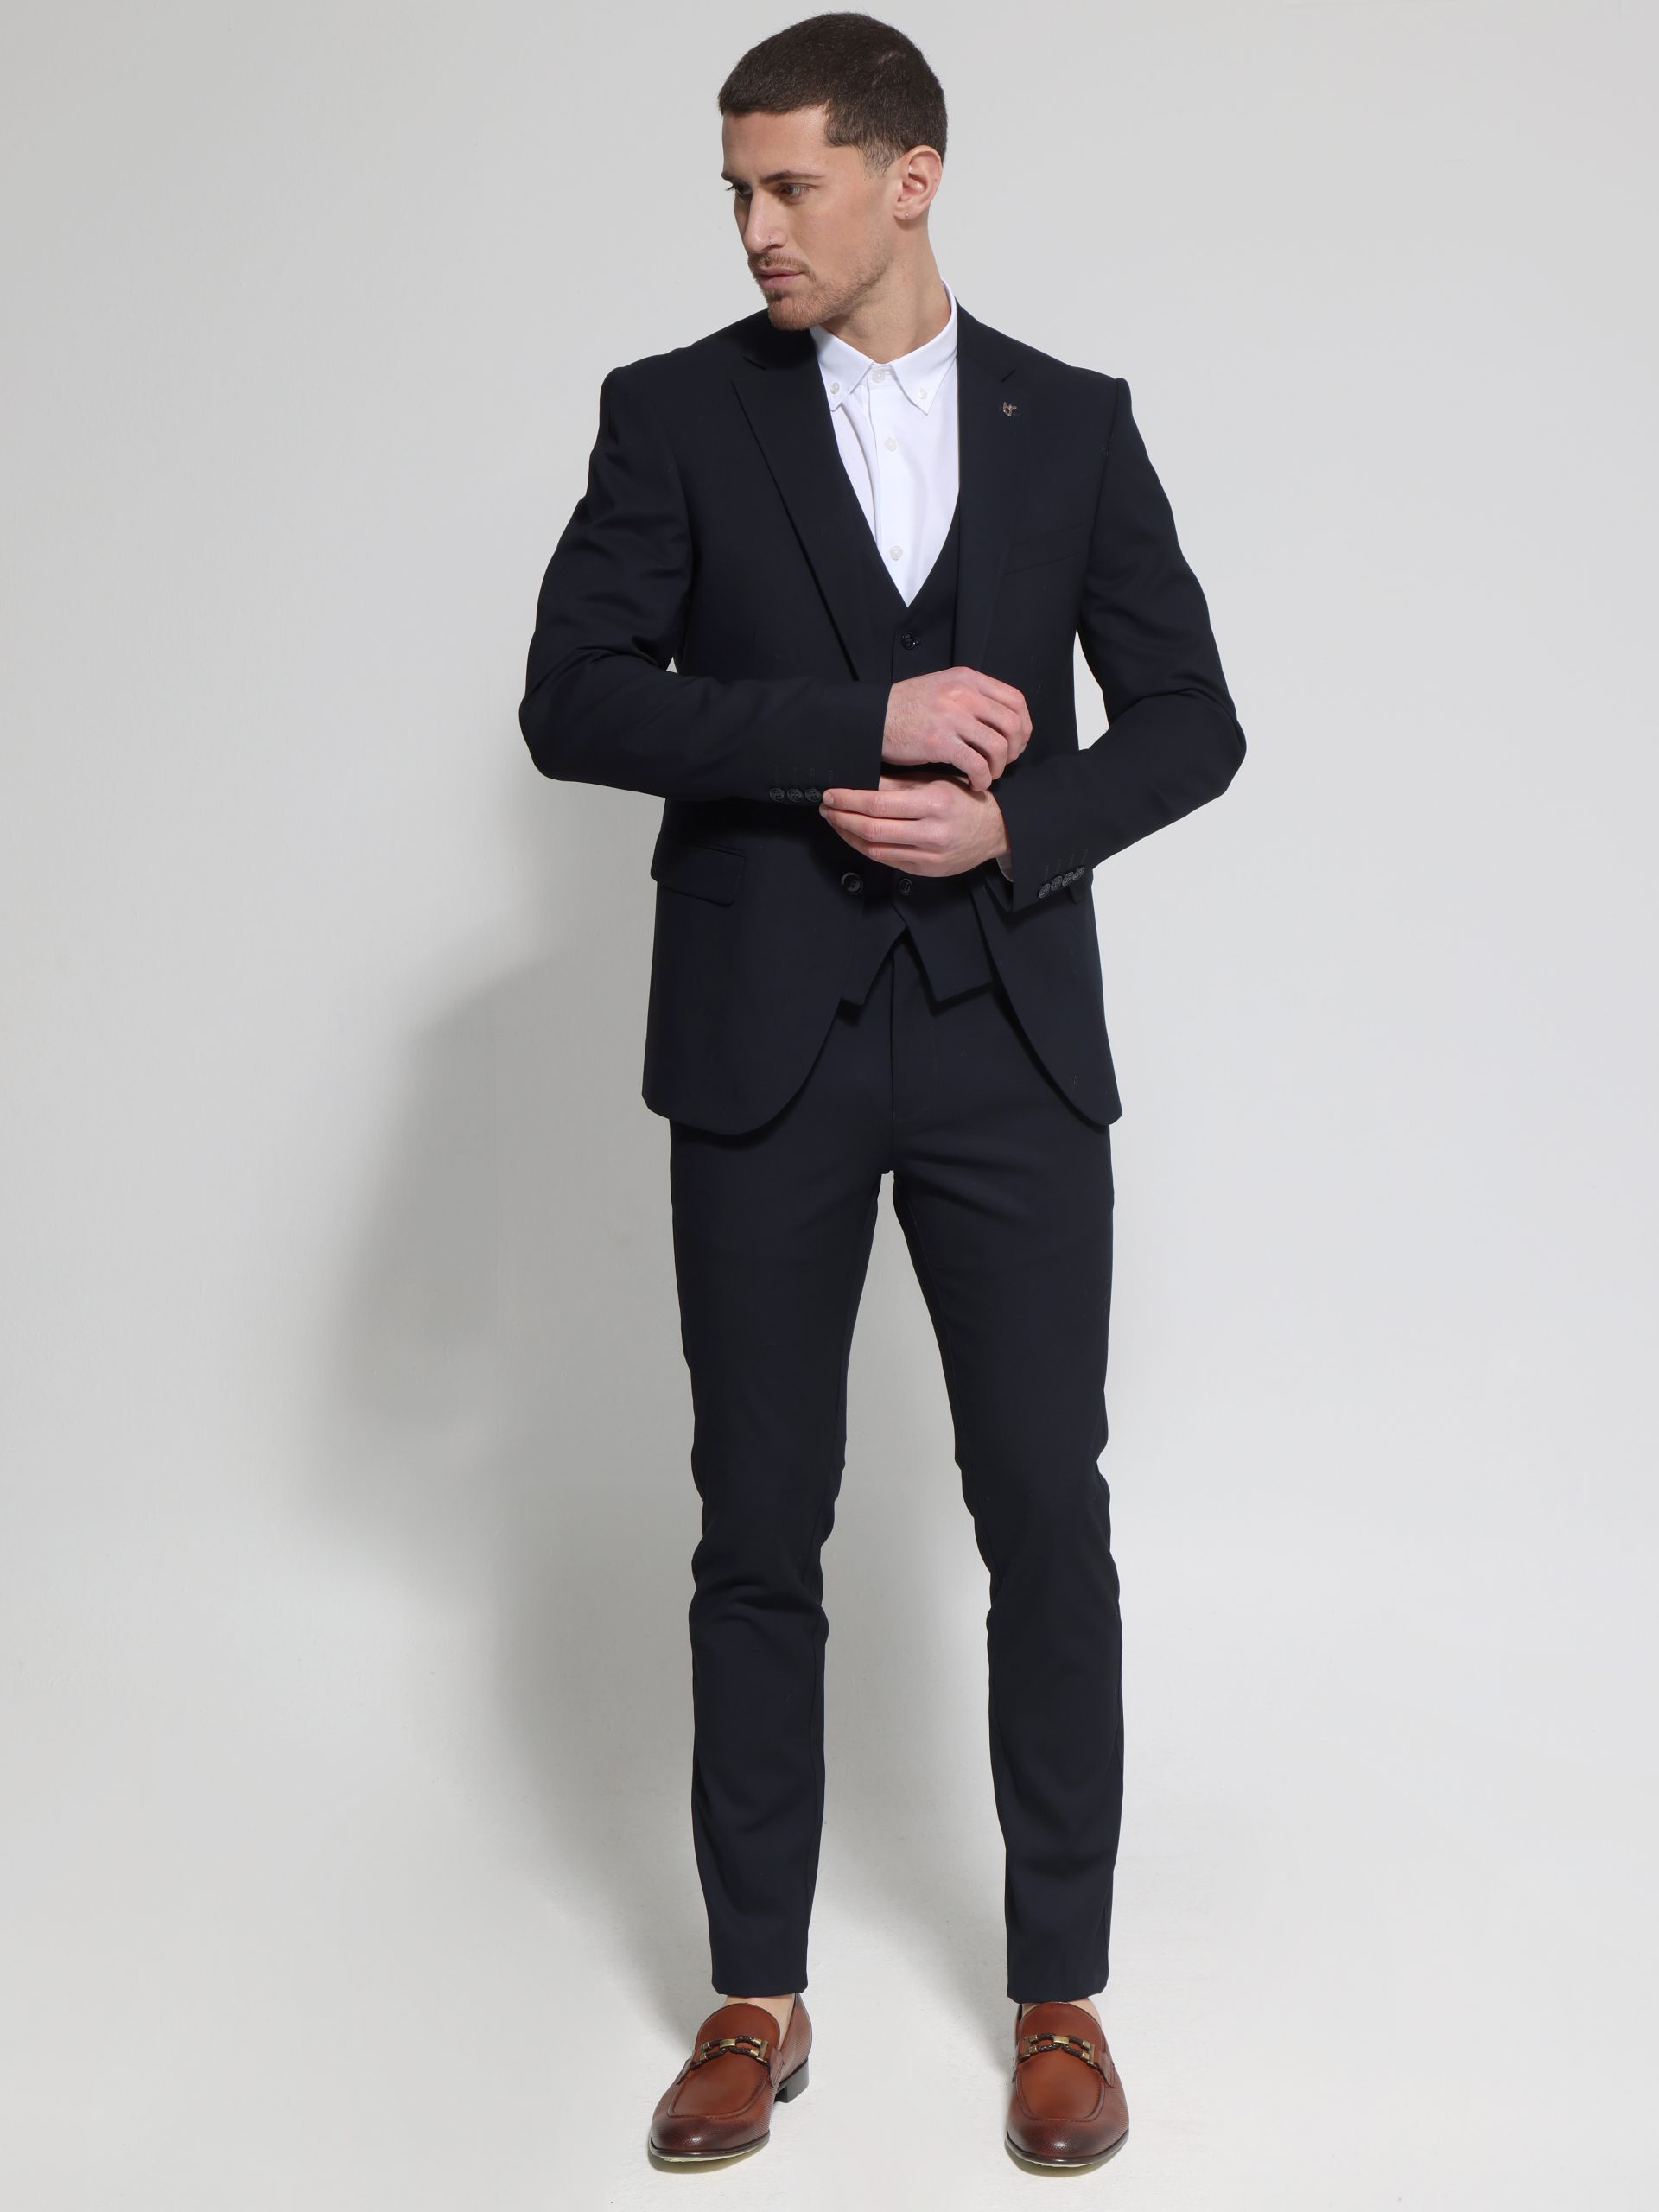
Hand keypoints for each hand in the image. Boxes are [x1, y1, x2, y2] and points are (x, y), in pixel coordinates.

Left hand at [818, 767, 1011, 877]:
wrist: (996, 830)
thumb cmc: (964, 800)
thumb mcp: (935, 782)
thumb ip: (899, 782)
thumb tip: (860, 778)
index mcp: (934, 802)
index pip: (878, 802)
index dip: (849, 799)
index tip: (831, 793)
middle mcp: (931, 832)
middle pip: (872, 828)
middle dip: (842, 817)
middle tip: (826, 807)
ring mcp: (928, 856)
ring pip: (875, 848)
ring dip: (848, 834)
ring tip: (835, 820)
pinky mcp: (926, 870)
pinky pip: (886, 860)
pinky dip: (864, 848)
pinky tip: (854, 836)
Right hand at [881, 667, 1030, 791]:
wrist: (872, 718)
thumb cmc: (906, 708)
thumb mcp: (943, 688)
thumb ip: (972, 696)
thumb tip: (1001, 719)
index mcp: (967, 679)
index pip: (1015, 700)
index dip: (1024, 726)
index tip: (1016, 743)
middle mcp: (963, 694)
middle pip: (1012, 725)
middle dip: (1014, 750)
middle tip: (1003, 763)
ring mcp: (951, 717)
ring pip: (998, 747)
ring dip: (998, 767)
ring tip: (987, 775)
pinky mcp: (939, 741)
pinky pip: (976, 764)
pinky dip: (981, 779)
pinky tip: (973, 783)